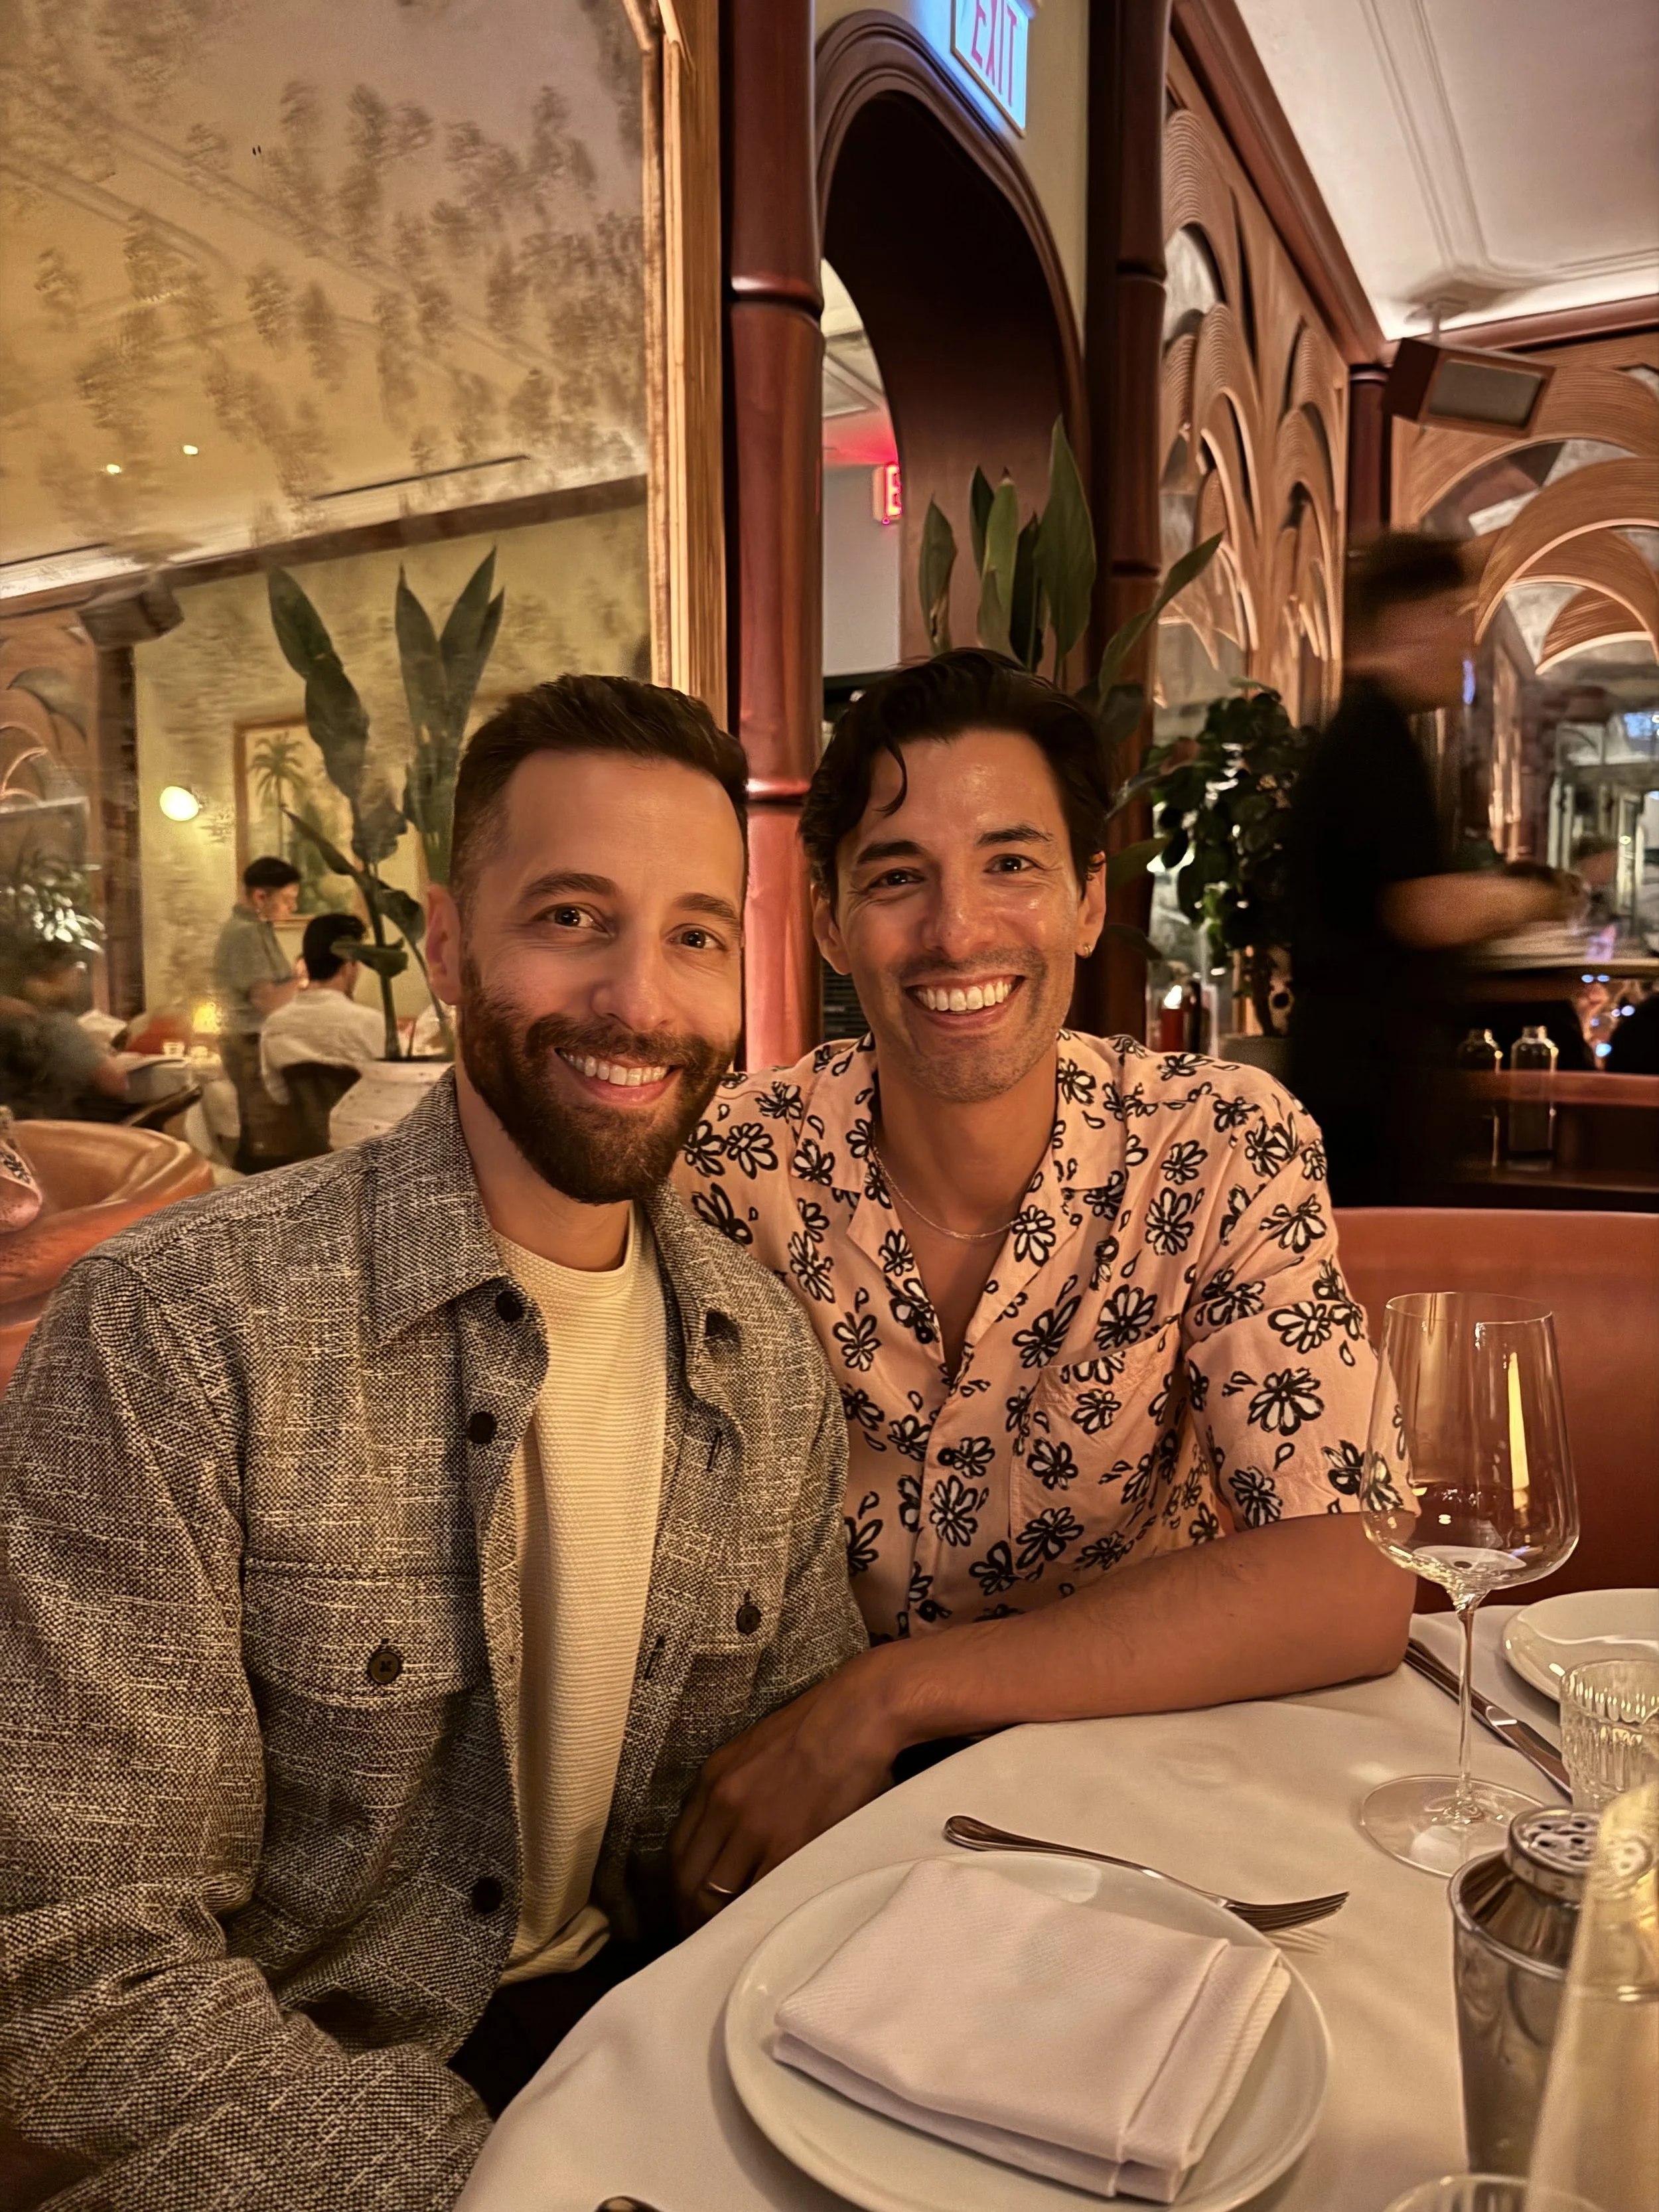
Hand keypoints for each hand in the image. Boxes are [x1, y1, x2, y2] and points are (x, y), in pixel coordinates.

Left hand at [669, 1650, 905, 1924]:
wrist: (859, 1714)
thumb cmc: (820, 1727)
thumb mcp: (757, 1752)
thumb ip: (738, 1791)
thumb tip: (735, 1841)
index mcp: (713, 1779)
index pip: (678, 1851)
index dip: (681, 1889)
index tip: (691, 1911)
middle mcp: (724, 1804)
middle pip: (689, 1879)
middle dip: (692, 1917)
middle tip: (708, 1942)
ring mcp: (754, 1827)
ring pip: (718, 1895)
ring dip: (722, 1925)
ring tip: (736, 1945)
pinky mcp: (789, 1844)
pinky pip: (760, 1896)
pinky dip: (759, 1918)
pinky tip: (766, 1931)